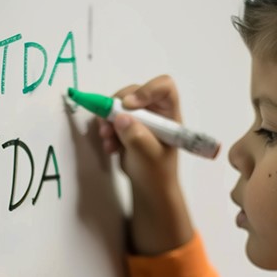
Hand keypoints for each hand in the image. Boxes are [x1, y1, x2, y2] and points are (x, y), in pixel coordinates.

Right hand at [98, 74, 182, 190]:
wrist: (148, 189)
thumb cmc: (157, 173)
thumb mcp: (149, 156)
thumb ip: (137, 136)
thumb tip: (120, 118)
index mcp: (169, 115)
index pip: (164, 87)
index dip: (146, 90)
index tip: (129, 106)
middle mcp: (155, 111)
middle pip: (134, 92)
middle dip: (117, 107)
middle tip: (108, 125)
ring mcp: (140, 118)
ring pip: (118, 104)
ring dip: (108, 120)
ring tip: (107, 140)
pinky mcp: (126, 126)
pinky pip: (111, 117)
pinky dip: (106, 129)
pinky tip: (110, 147)